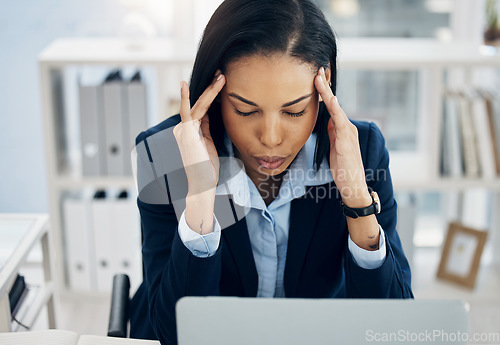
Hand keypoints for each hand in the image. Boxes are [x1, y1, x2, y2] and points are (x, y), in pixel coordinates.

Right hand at [173, 72, 225, 196]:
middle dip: (211, 88)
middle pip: (199, 104)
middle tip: (222, 73)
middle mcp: (183, 129)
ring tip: (222, 77)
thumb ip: (206, 128)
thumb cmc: (207, 168)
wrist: (202, 184)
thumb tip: (208, 113)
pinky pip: (189, 111)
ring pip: (198, 105)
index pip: (201, 109)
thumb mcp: (208, 144)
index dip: (211, 95)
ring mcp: (183, 130)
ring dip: (210, 90)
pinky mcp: (185, 132)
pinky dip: (190, 98)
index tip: (221, 82)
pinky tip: (187, 84)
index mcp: (189, 132)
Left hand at [314, 67, 370, 206]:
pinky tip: (330, 98)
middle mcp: (346, 127)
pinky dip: (335, 108)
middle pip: (334, 103)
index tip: (315, 78)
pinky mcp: (346, 140)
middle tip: (317, 70)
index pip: (331, 107)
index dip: (323, 92)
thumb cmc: (343, 169)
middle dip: (325, 86)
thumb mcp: (334, 148)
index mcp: (342, 129)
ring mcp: (348, 132)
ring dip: (327, 92)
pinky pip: (339, 121)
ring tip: (319, 78)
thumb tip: (327, 122)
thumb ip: (331, 134)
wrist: (353, 186)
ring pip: (336, 108)